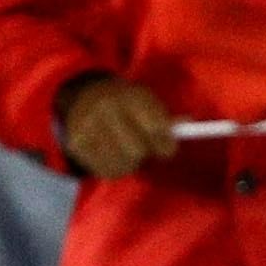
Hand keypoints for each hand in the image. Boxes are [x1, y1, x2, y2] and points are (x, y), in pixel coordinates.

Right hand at [58, 74, 176, 179]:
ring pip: (122, 164)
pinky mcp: (77, 143)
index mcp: (130, 95)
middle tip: (146, 150)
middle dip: (147, 154)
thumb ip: (166, 117)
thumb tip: (188, 124)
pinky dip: (115, 168)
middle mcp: (107, 109)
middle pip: (137, 150)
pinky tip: (114, 155)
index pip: (156, 128)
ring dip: (131, 163)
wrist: (84, 94)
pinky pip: (105, 170)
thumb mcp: (146, 100)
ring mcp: (88, 127)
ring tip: (128, 151)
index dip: (166, 143)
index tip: (167, 148)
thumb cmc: (126, 102)